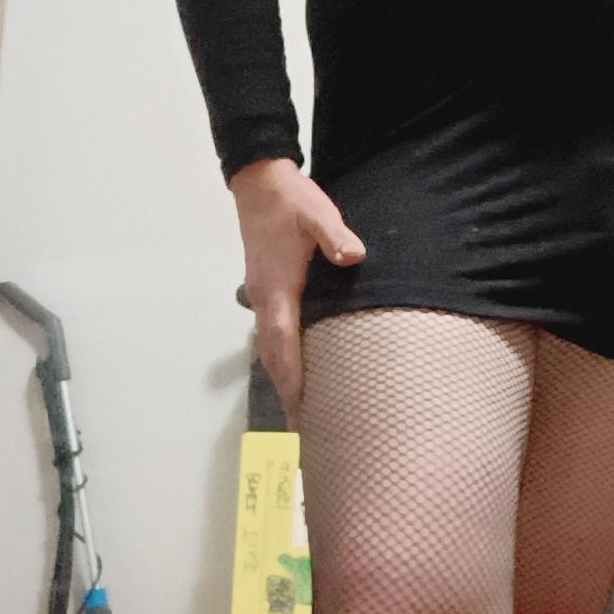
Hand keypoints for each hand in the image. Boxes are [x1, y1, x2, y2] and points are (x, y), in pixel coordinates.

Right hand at [228, 158, 364, 430]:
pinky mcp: (266, 289)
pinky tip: (298, 367)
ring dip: (284, 378)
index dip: (292, 378)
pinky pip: (273, 334)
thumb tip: (353, 256)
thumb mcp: (317, 213)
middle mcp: (264, 299)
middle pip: (273, 356)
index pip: (282, 343)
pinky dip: (283, 357)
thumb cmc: (291, 200)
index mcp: (277, 289)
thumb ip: (334, 236)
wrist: (259, 182)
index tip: (300, 411)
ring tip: (301, 410)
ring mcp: (262, 296)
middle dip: (287, 392)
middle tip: (302, 431)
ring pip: (271, 347)